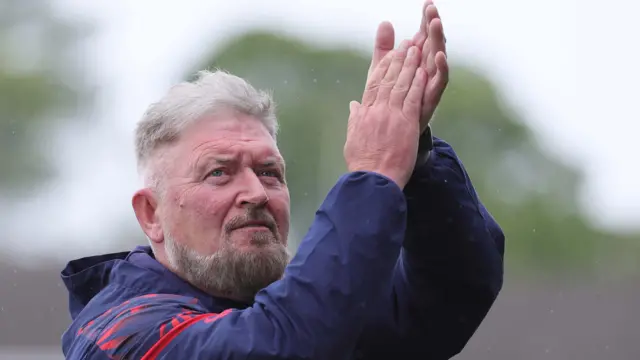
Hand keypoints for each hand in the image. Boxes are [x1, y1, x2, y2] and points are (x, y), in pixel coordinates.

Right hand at [344, 46, 425, 188]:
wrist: (373, 180)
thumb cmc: (363, 164)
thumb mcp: (353, 139)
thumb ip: (355, 120)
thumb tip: (353, 105)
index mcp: (364, 114)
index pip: (373, 84)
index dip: (383, 68)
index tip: (389, 55)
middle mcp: (376, 111)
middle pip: (388, 79)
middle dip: (398, 60)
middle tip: (406, 45)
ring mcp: (391, 116)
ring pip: (401, 85)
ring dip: (409, 65)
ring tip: (415, 50)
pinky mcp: (406, 123)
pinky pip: (412, 98)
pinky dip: (417, 83)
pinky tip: (422, 71)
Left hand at [367, 0, 448, 132]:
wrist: (390, 135)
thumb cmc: (389, 102)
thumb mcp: (382, 71)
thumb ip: (384, 48)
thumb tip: (385, 22)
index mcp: (416, 61)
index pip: (423, 36)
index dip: (425, 20)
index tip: (427, 2)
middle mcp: (426, 69)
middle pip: (432, 43)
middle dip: (433, 25)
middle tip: (432, 8)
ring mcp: (430, 83)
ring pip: (438, 58)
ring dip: (438, 40)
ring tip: (435, 24)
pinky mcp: (431, 97)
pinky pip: (440, 82)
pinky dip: (441, 68)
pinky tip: (439, 55)